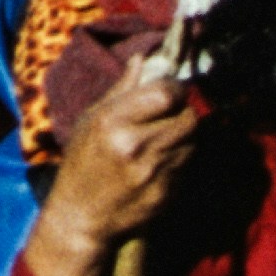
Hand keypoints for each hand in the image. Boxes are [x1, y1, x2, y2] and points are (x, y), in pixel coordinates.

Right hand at [19, 71, 204, 275]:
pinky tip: (160, 162)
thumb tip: (143, 58)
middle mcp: (135, 146)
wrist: (82, 217)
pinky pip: (187, 165)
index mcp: (113, 122)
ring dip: (184, 136)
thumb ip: (121, 90)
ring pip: (193, 141)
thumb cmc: (82, 163)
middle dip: (184, 112)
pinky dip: (180, 158)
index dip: (175, 89)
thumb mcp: (91, 120)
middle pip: (188, 117)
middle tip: (172, 114)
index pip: (167, 93)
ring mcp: (153, 173)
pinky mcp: (166, 193)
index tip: (171, 91)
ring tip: (163, 138)